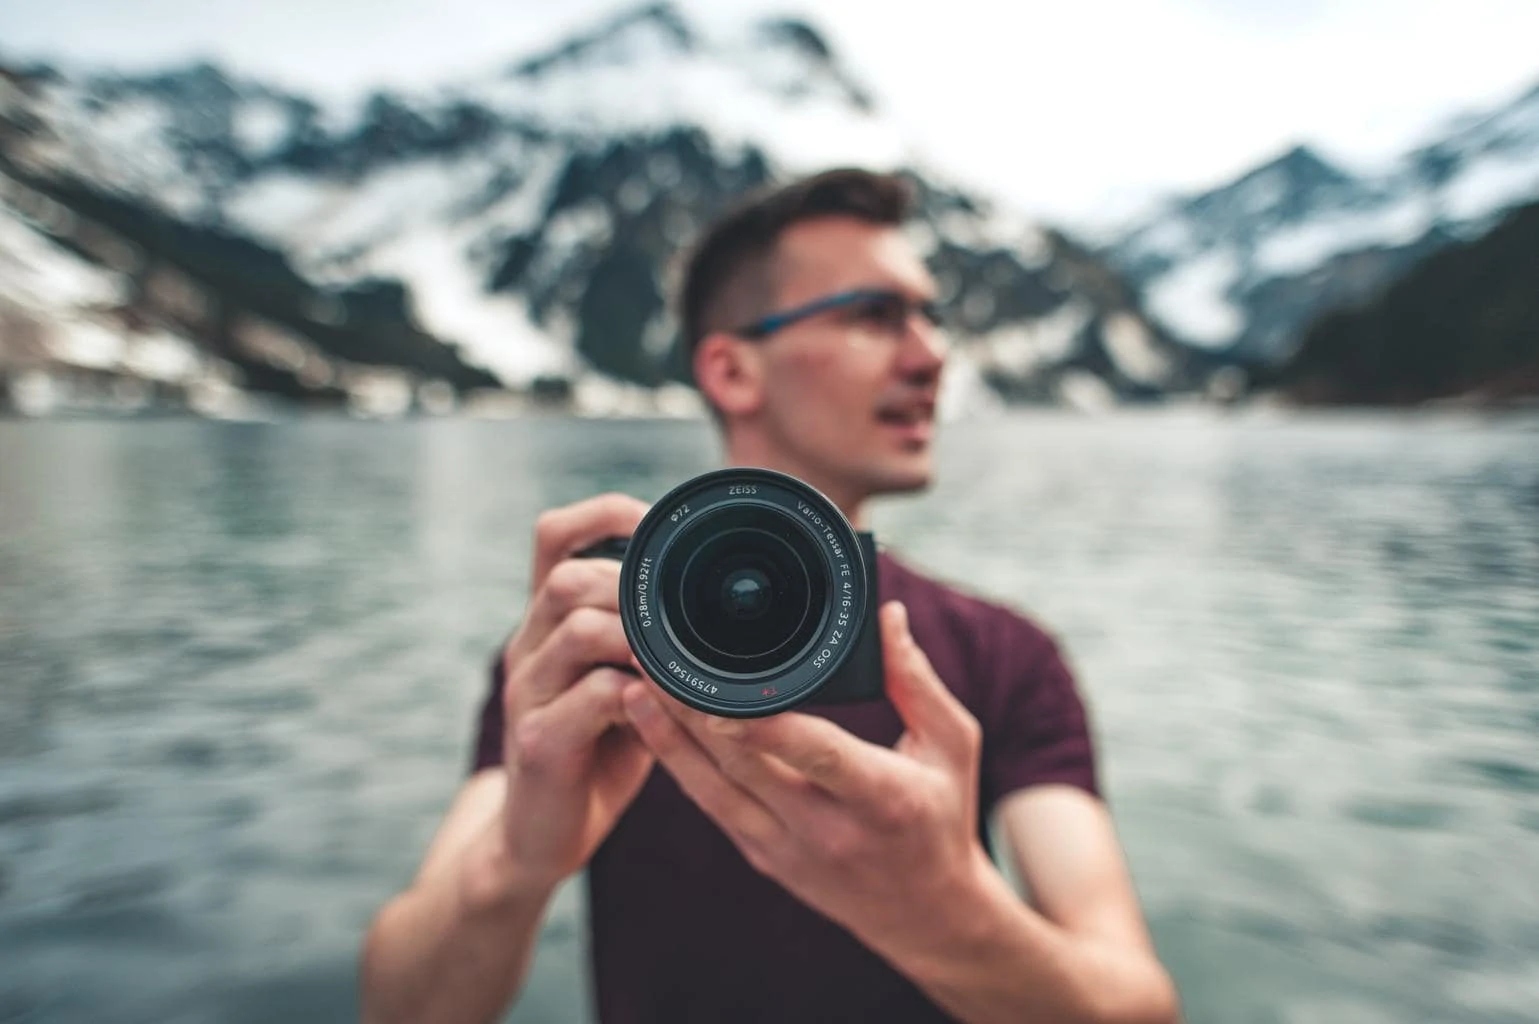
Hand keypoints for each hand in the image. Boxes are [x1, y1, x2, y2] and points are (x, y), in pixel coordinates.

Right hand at [493, 494, 655, 893]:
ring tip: (678, 656)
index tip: (656, 521)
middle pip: (565, 577)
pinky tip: (659, 704)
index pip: (554, 536)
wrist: (541, 836)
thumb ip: (650, 639)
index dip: (604, 514)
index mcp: (548, 623)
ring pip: (576, 628)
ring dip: (638, 635)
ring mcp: (529, 693)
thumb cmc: (598, 749)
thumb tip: (719, 595)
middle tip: (681, 610)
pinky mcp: (540, 743)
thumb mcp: (624, 679)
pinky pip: (588, 698)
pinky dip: (633, 693)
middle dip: (630, 583)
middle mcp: (529, 647)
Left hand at [621, 601, 990, 958]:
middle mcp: (828, 829)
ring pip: (714, 791)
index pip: (816, 756)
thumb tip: (886, 612)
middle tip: (654, 660)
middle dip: (693, 713)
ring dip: (670, 740)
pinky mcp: (763, 857)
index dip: (765, 728)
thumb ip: (917, 680)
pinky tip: (653, 727)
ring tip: (635, 687)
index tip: (717, 697)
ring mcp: (788, 849)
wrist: (926, 915)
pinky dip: (680, 767)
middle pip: (745, 768)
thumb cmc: (942, 816)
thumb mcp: (951, 745)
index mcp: (881, 796)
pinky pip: (712, 808)